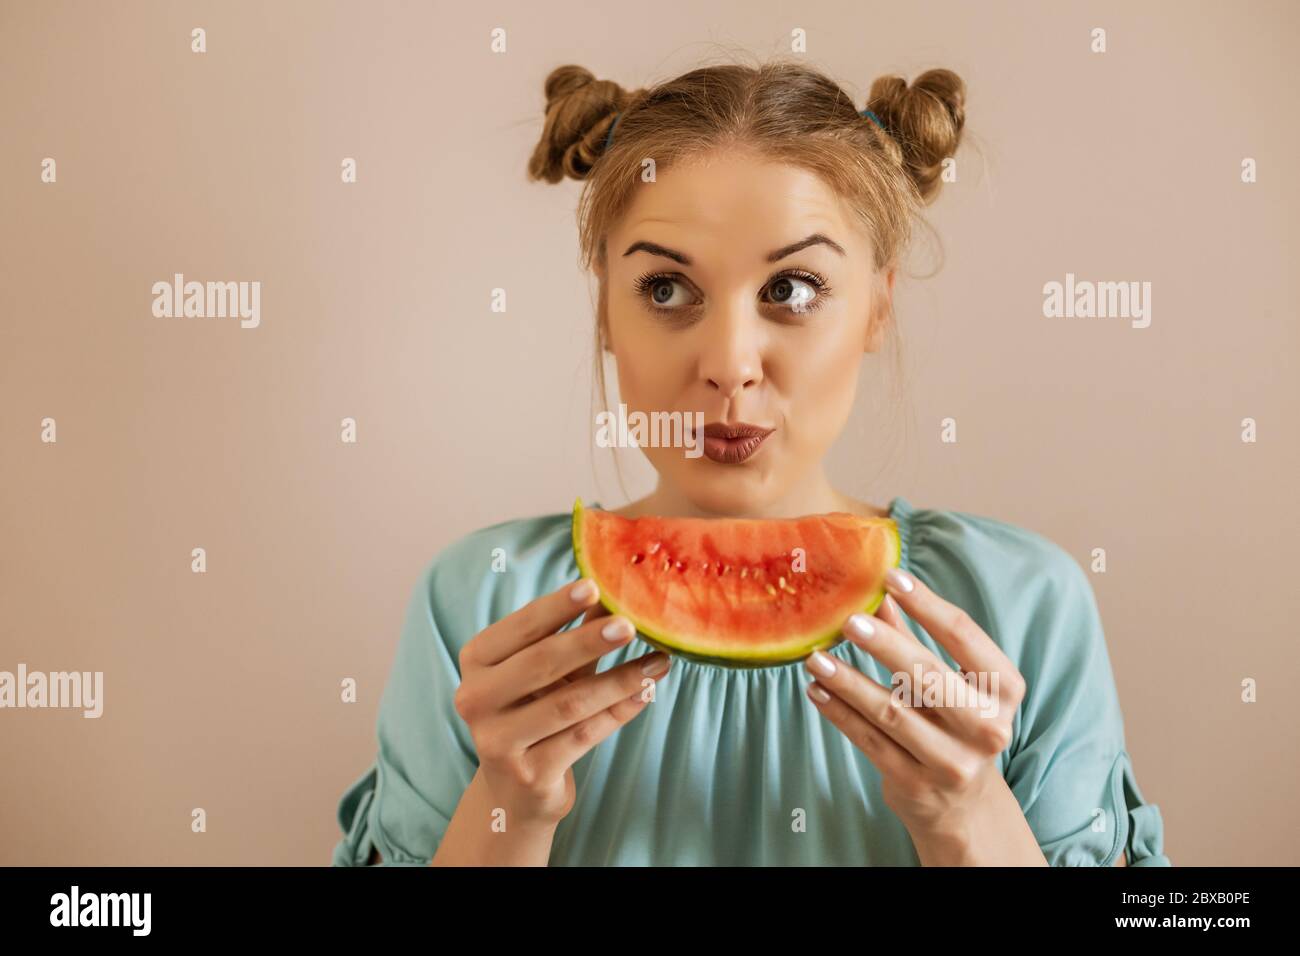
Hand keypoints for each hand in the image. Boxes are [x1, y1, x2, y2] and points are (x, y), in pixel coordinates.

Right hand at [453, 577, 670, 828]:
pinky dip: (619, 712)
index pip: (520, 628)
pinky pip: (583, 736)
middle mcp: (475, 699)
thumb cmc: (534, 711)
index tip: (595, 587)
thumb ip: (576, 631)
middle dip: (590, 641)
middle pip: (541, 663)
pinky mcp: (528, 774)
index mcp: (476, 662)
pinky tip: (646, 693)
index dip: (557, 607)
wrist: (516, 789)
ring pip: (569, 703)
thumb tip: (616, 589)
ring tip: (658, 661)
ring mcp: (497, 741)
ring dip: (619, 680)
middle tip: (631, 625)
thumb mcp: (549, 669)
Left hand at [803, 568, 1027, 844]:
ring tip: (816, 657)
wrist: (962, 804)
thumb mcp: (950, 681)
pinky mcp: (916, 784)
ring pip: (891, 712)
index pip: (964, 636)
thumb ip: (913, 637)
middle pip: (928, 676)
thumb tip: (874, 591)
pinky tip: (816, 689)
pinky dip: (839, 713)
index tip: (891, 577)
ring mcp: (952, 761)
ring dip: (848, 682)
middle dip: (886, 645)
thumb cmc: (954, 724)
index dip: (926, 604)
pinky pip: (869, 741)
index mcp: (1004, 689)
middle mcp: (987, 727)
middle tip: (849, 620)